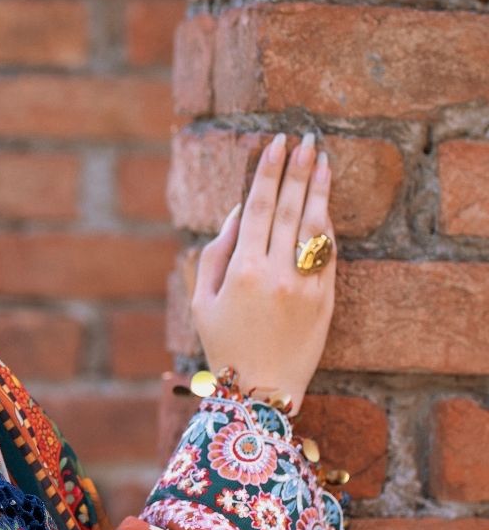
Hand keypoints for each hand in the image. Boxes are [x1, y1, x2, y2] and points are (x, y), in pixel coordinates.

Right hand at [191, 131, 336, 414]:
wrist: (261, 390)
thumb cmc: (223, 345)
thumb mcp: (201, 302)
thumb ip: (216, 253)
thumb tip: (239, 211)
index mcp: (242, 271)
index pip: (259, 207)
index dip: (268, 171)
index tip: (276, 143)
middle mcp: (276, 273)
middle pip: (289, 207)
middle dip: (297, 169)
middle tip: (303, 139)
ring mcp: (305, 285)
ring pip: (314, 225)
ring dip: (318, 188)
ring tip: (320, 159)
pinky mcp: (325, 298)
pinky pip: (328, 252)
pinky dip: (326, 225)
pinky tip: (323, 204)